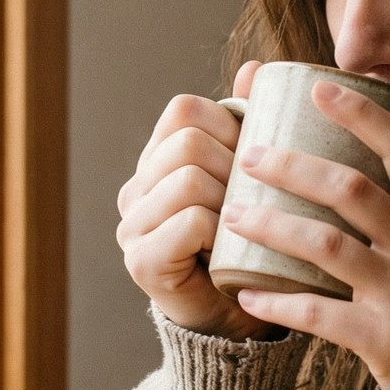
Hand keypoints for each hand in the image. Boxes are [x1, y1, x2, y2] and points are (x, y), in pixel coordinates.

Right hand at [116, 60, 281, 341]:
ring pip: (188, 177)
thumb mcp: (257, 178)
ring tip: (243, 225)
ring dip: (228, 198)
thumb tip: (256, 68)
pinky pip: (188, 221)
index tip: (254, 160)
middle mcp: (135, 189)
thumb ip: (251, 124)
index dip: (230, 125)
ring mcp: (132, 226)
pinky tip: (230, 248)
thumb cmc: (254, 243)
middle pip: (187, 140)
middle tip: (253, 199)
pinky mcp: (142, 262)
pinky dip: (219, 230)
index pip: (185, 110)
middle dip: (233, 165)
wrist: (243, 321)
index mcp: (158, 161)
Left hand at [222, 80, 389, 389]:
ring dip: (272, 225)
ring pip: (326, 245)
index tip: (317, 88)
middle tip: (249, 155)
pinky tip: (246, 293)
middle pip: (352, 190)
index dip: (361, 113)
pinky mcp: (383, 339)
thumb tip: (346, 151)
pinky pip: (318, 313)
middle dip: (293, 167)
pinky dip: (277, 302)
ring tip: (233, 213)